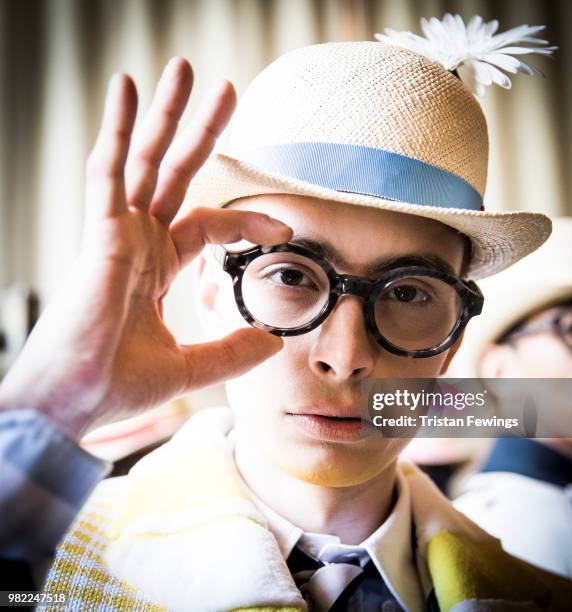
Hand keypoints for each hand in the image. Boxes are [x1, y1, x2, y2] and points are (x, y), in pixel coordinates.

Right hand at [0, 58, 291, 438]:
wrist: (75, 406)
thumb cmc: (116, 386)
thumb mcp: (189, 366)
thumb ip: (230, 351)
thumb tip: (272, 341)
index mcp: (157, 266)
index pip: (209, 224)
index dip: (247, 219)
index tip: (283, 227)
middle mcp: (138, 242)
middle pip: (176, 173)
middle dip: (200, 131)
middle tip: (226, 90)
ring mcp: (118, 234)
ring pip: (146, 160)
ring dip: (164, 114)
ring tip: (183, 68)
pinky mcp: (100, 234)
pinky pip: (109, 171)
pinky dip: (118, 129)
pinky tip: (128, 86)